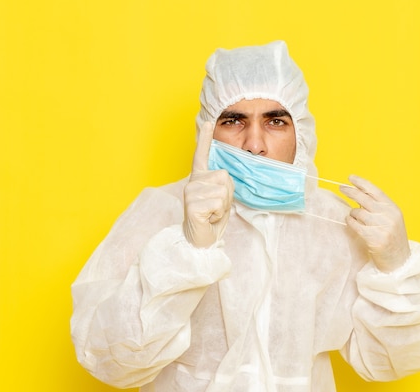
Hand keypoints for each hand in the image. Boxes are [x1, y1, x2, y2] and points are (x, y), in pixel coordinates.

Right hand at [182, 122, 233, 247]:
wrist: (201, 241)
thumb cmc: (212, 219)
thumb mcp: (221, 198)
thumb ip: (222, 184)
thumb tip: (225, 177)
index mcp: (199, 178)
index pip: (201, 154)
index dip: (205, 138)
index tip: (208, 122)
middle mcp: (193, 182)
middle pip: (225, 177)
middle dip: (228, 195)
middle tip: (216, 208)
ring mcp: (190, 192)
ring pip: (223, 191)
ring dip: (223, 206)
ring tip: (212, 213)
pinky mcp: (192, 205)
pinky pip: (218, 203)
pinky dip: (218, 214)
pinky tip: (208, 218)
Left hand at [340, 175, 410, 272]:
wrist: (399, 261)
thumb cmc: (392, 238)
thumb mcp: (391, 219)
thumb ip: (378, 207)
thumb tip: (358, 194)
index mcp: (393, 208)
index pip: (375, 191)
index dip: (361, 183)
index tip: (350, 178)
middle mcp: (388, 215)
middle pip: (364, 198)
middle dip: (350, 191)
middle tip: (341, 188)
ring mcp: (382, 227)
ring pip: (357, 212)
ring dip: (352, 213)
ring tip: (354, 217)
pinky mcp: (373, 238)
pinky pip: (355, 225)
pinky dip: (350, 222)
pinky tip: (350, 222)